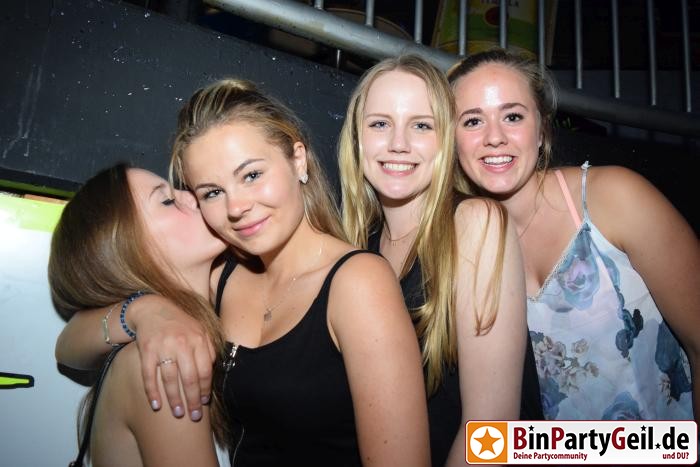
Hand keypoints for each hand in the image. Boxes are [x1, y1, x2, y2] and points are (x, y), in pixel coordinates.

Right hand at [129, 294, 215, 420]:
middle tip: (193, 416)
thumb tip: (213, 373)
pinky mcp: (146, 350)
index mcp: (198, 339)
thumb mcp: (199, 331)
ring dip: (174, 399)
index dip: (205, 389)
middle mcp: (182, 343)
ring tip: (178, 413)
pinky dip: (152, 391)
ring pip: (170, 379)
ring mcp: (163, 346)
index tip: (204, 402)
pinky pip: (149, 375)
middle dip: (192, 400)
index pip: (205, 370)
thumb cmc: (180, 324)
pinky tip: (156, 404)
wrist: (153, 309)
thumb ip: (208, 350)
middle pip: (190, 378)